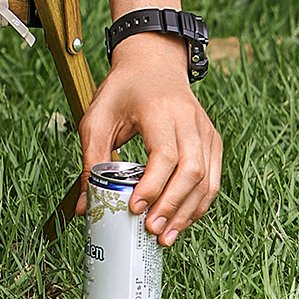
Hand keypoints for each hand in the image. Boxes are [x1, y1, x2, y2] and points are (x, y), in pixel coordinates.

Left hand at [75, 36, 220, 241]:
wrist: (153, 63)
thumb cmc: (124, 89)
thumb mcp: (98, 116)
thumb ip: (91, 159)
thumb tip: (85, 205)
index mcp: (159, 109)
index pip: (165, 154)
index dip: (153, 186)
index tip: (134, 208)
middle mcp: (188, 119)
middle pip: (192, 171)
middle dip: (172, 206)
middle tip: (151, 229)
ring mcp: (205, 130)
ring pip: (207, 180)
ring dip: (187, 213)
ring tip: (164, 236)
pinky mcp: (213, 141)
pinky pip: (212, 180)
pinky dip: (198, 205)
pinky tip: (179, 220)